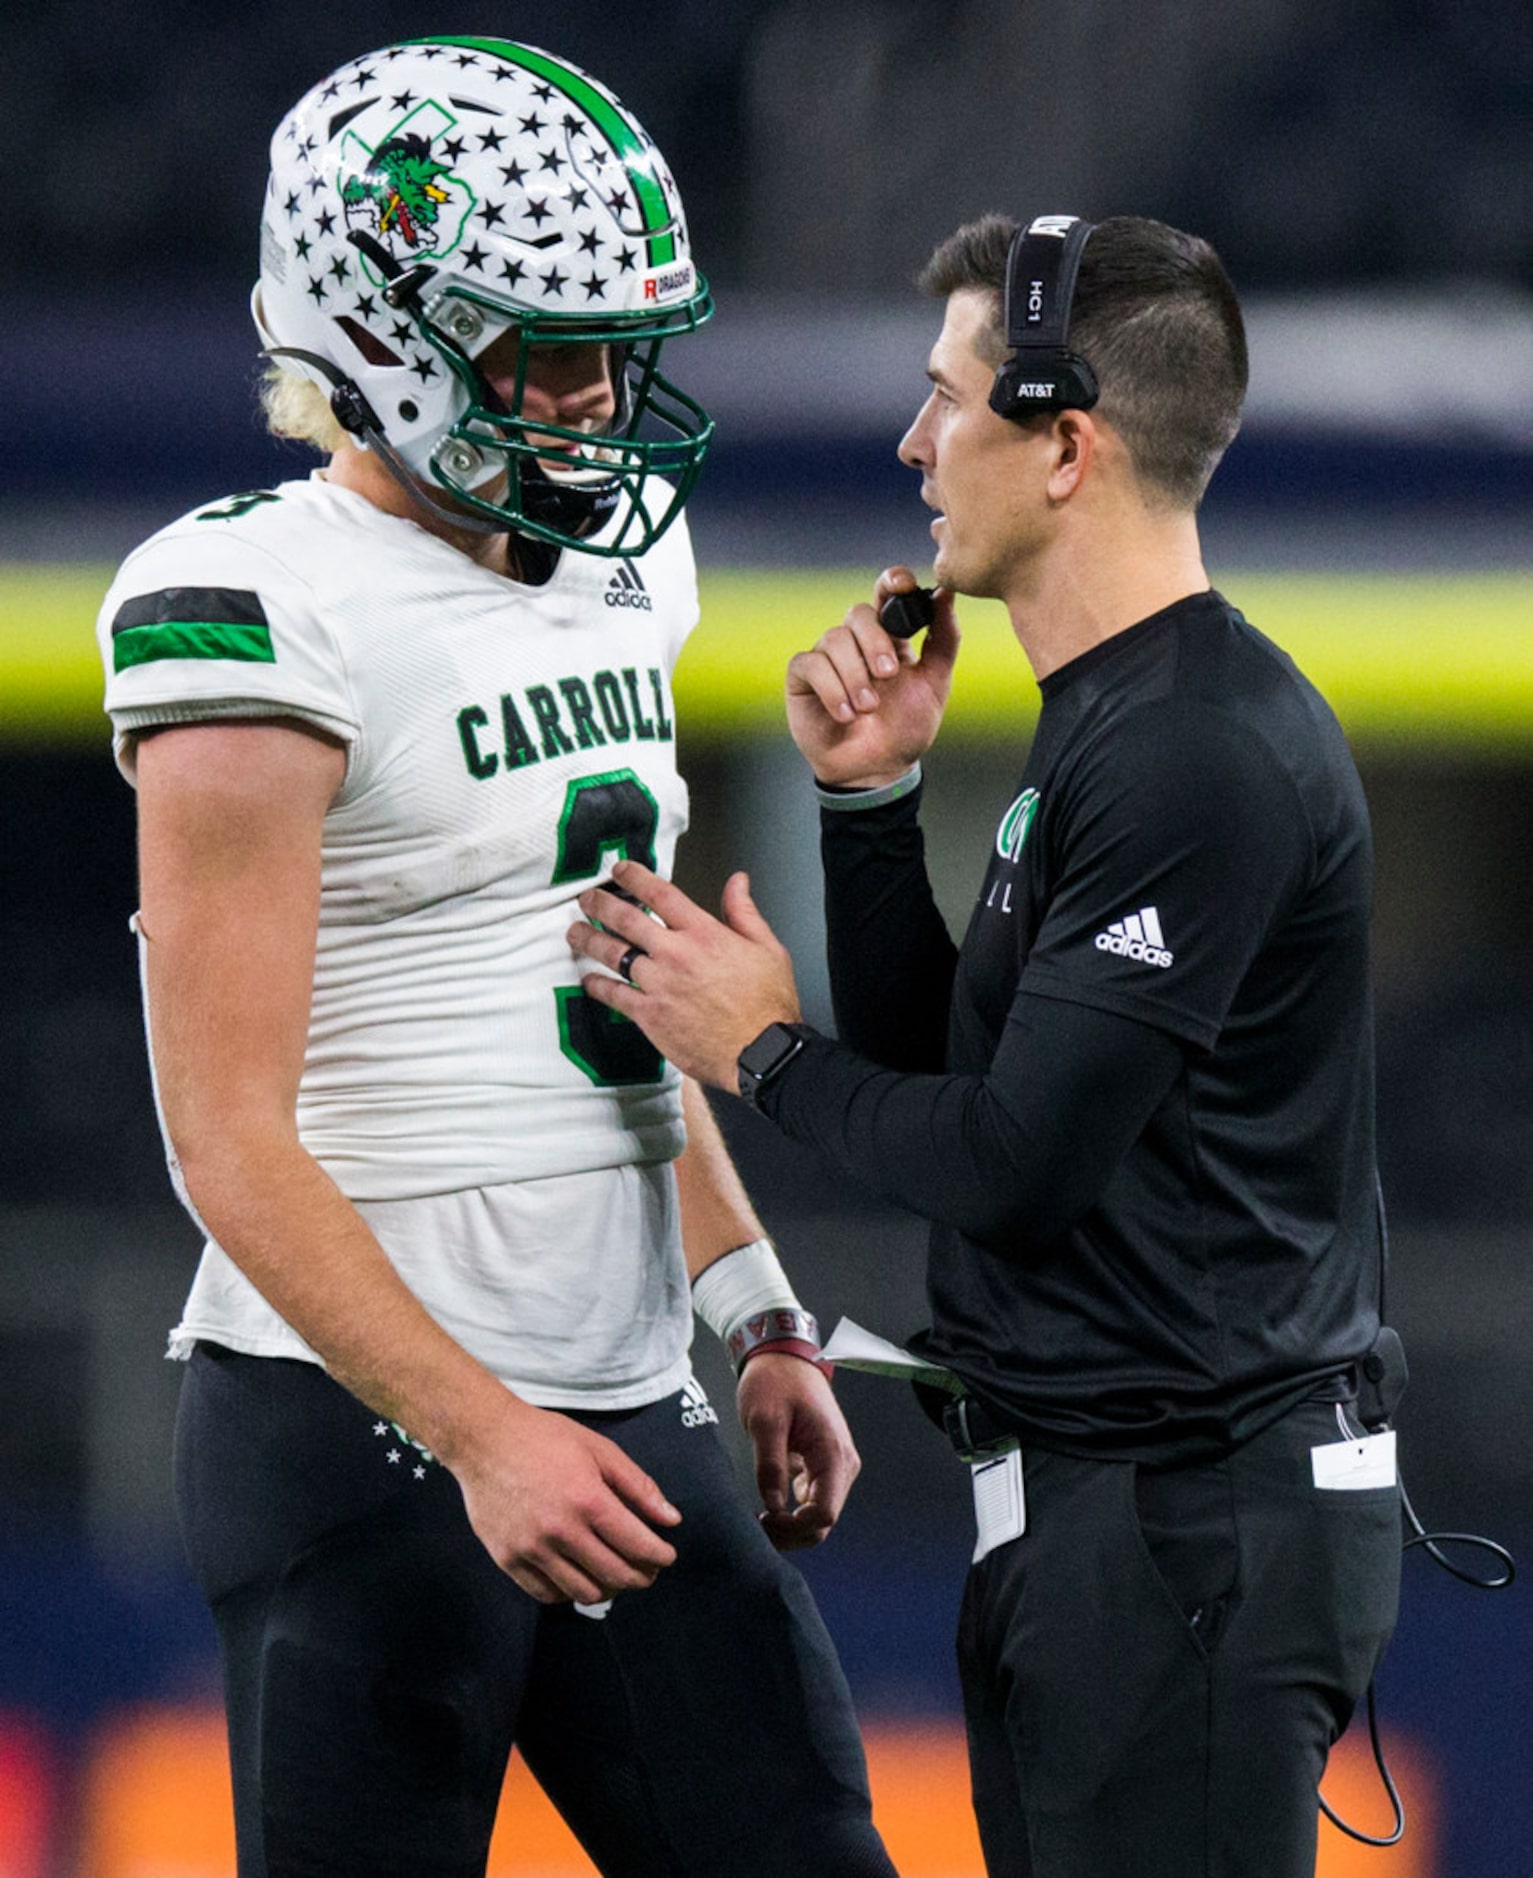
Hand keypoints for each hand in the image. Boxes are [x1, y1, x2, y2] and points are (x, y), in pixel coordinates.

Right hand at [452, 1394, 681, 1603]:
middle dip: (640, 1577)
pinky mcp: (507, 1559)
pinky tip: (580, 1576)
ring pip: (583, 1592)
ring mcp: (531, 1549)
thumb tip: (671, 1520)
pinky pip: (546, 1594)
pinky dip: (570, 1592)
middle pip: (614, 1575)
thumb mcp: (600, 1450)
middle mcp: (560, 1530)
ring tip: (615, 1575)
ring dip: (608, 1589)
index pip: (637, 1545)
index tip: (666, 1556)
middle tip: (647, 1571)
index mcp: (587, 1499)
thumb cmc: (545, 1438)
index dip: (659, 1556)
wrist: (484, 1440)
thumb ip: (638, 1487)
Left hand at [567, 861, 799, 1090]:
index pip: (660, 894)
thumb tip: (738, 882)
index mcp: (704, 934)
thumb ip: (744, 912)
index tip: (620, 870)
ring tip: (574, 932)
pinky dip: (597, 986)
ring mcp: (659, 985)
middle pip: (626, 918)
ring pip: (613, 954)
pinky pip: (614, 995)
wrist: (761, 1052)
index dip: (635, 876)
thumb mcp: (768, 948)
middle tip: (586, 898)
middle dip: (600, 904)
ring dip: (588, 939)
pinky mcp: (650, 1015)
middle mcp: (676, 954)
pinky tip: (589, 980)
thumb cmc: (767, 1006)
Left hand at [737, 1353, 860, 1549]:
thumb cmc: (775, 1381)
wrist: (783, 1356)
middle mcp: (843, 1465)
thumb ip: (770, 1466)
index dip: (794, 1527)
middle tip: (756, 1526)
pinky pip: (813, 1500)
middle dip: (791, 1532)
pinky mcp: (823, 1464)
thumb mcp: (764, 1421)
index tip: (764, 1519)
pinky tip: (768, 1505)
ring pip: (819, 1515)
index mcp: (834, 1454)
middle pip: (824, 1521)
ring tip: (759, 1518)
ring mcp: (835, 1466)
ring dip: (792, 1525)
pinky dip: (793, 1511)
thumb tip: (773, 1508)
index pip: (824, 1515)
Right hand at [785, 565, 959, 787]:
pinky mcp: (803, 678)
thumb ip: (944, 640)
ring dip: (855, 675)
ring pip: (834, 639)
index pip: (885, 593)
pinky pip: (811, 664)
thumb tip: (947, 594)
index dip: (891, 581)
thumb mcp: (935, 684)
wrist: (878, 770)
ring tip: (868, 708)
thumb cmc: (906, 729)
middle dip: (875, 641)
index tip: (902, 585)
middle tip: (888, 675)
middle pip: (858, 613)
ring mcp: (827, 657)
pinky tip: (847, 714)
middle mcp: (855, 641)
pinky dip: (832, 689)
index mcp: (888, 636)